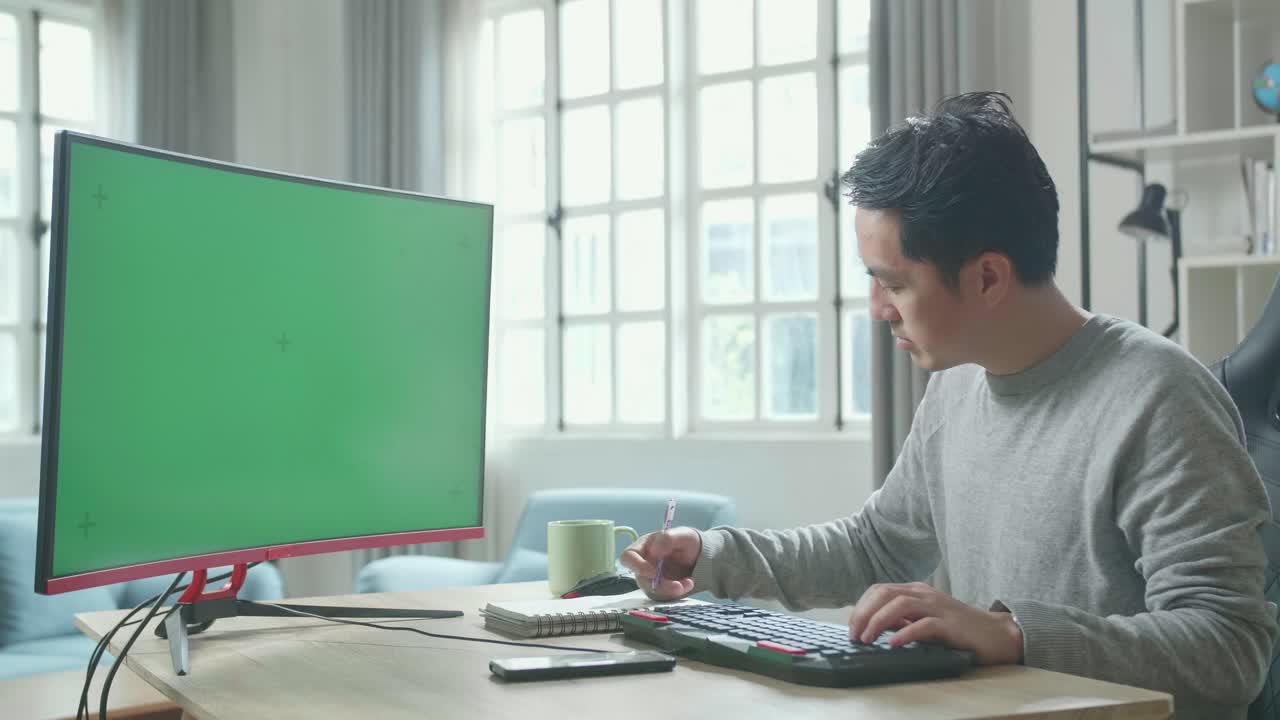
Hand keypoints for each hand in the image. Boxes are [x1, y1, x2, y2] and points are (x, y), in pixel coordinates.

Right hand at [619, 527, 701, 600]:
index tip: (654, 572)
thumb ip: (667, 539)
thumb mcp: (682, 535)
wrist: (698, 555)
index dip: (637, 566)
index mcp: (643, 547)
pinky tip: (688, 584)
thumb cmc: (685, 541)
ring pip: (654, 591)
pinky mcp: (660, 589)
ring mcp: (651, 578)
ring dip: (671, 591)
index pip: (628, 557)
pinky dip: (677, 593)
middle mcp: (643, 564)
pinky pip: (664, 596)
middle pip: (642, 580)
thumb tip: (654, 551)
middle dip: (661, 585)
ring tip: (689, 583)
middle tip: (679, 586)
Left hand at [847, 582, 1022, 665]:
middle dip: (863, 613)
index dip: (861, 606)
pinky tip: (894, 643)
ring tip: (867, 639)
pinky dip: (906, 633)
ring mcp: (937, 607)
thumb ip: (901, 618)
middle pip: (884, 594)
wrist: (995, 634)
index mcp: (915, 590)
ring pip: (900, 605)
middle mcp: (924, 594)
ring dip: (878, 622)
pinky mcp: (950, 624)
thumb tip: (872, 626)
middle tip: (854, 635)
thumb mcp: (923, 618)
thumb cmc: (957, 628)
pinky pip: (924, 625)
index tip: (852, 626)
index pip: (879, 589)